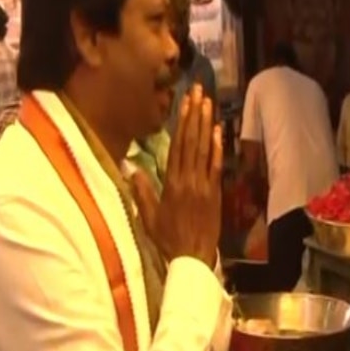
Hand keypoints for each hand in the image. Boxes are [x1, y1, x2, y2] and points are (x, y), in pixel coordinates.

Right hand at [136, 86, 221, 265]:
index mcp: (171, 183)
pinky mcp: (216, 193)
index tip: (185, 101)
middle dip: (195, 115)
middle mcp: (188, 180)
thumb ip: (141, 190)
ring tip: (209, 103)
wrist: (192, 259)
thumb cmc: (167, 239)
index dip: (182, 121)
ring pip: (205, 150)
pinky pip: (217, 166)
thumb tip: (130, 167)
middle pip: (192, 141)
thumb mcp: (148, 216)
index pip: (177, 145)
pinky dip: (218, 148)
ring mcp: (204, 185)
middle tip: (199, 91)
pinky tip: (219, 132)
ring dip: (207, 125)